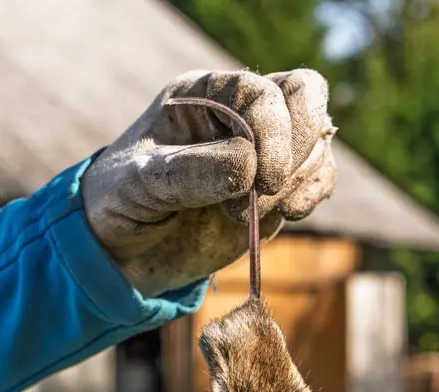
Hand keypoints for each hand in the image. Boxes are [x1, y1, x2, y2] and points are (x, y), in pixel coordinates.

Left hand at [80, 69, 337, 296]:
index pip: (262, 92)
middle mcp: (237, 113)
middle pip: (306, 97)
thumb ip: (188, 173)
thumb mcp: (140, 185)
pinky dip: (310, 197)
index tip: (261, 182)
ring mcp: (261, 150)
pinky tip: (282, 216)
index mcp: (202, 95)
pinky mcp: (274, 188)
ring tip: (251, 215)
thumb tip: (250, 168)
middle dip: (297, 149)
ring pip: (316, 143)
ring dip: (298, 183)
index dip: (274, 133)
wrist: (122, 251)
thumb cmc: (120, 203)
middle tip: (266, 194)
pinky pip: (318, 178)